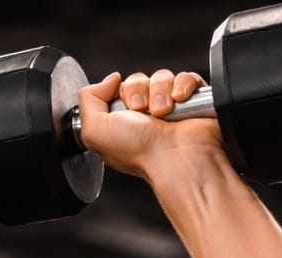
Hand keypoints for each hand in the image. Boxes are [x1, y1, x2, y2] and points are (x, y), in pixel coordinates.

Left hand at [76, 69, 223, 181]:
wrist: (175, 156)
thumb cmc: (138, 151)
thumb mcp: (94, 131)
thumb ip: (88, 100)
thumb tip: (109, 80)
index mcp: (120, 121)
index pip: (117, 88)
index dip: (118, 92)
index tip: (124, 108)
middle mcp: (143, 115)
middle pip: (138, 79)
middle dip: (138, 91)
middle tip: (143, 112)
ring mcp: (169, 107)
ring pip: (161, 77)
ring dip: (160, 91)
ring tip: (162, 113)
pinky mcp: (193, 101)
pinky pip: (186, 77)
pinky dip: (182, 86)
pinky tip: (180, 102)